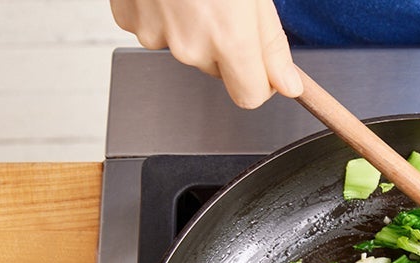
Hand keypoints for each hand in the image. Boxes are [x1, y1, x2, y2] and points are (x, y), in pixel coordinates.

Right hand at [110, 0, 302, 108]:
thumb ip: (271, 44)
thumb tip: (288, 85)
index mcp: (229, 40)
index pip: (250, 97)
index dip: (261, 81)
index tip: (264, 64)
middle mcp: (190, 47)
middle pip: (219, 70)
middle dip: (228, 46)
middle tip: (226, 3)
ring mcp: (156, 35)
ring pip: (188, 48)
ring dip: (195, 28)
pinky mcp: (130, 20)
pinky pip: (157, 31)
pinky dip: (165, 14)